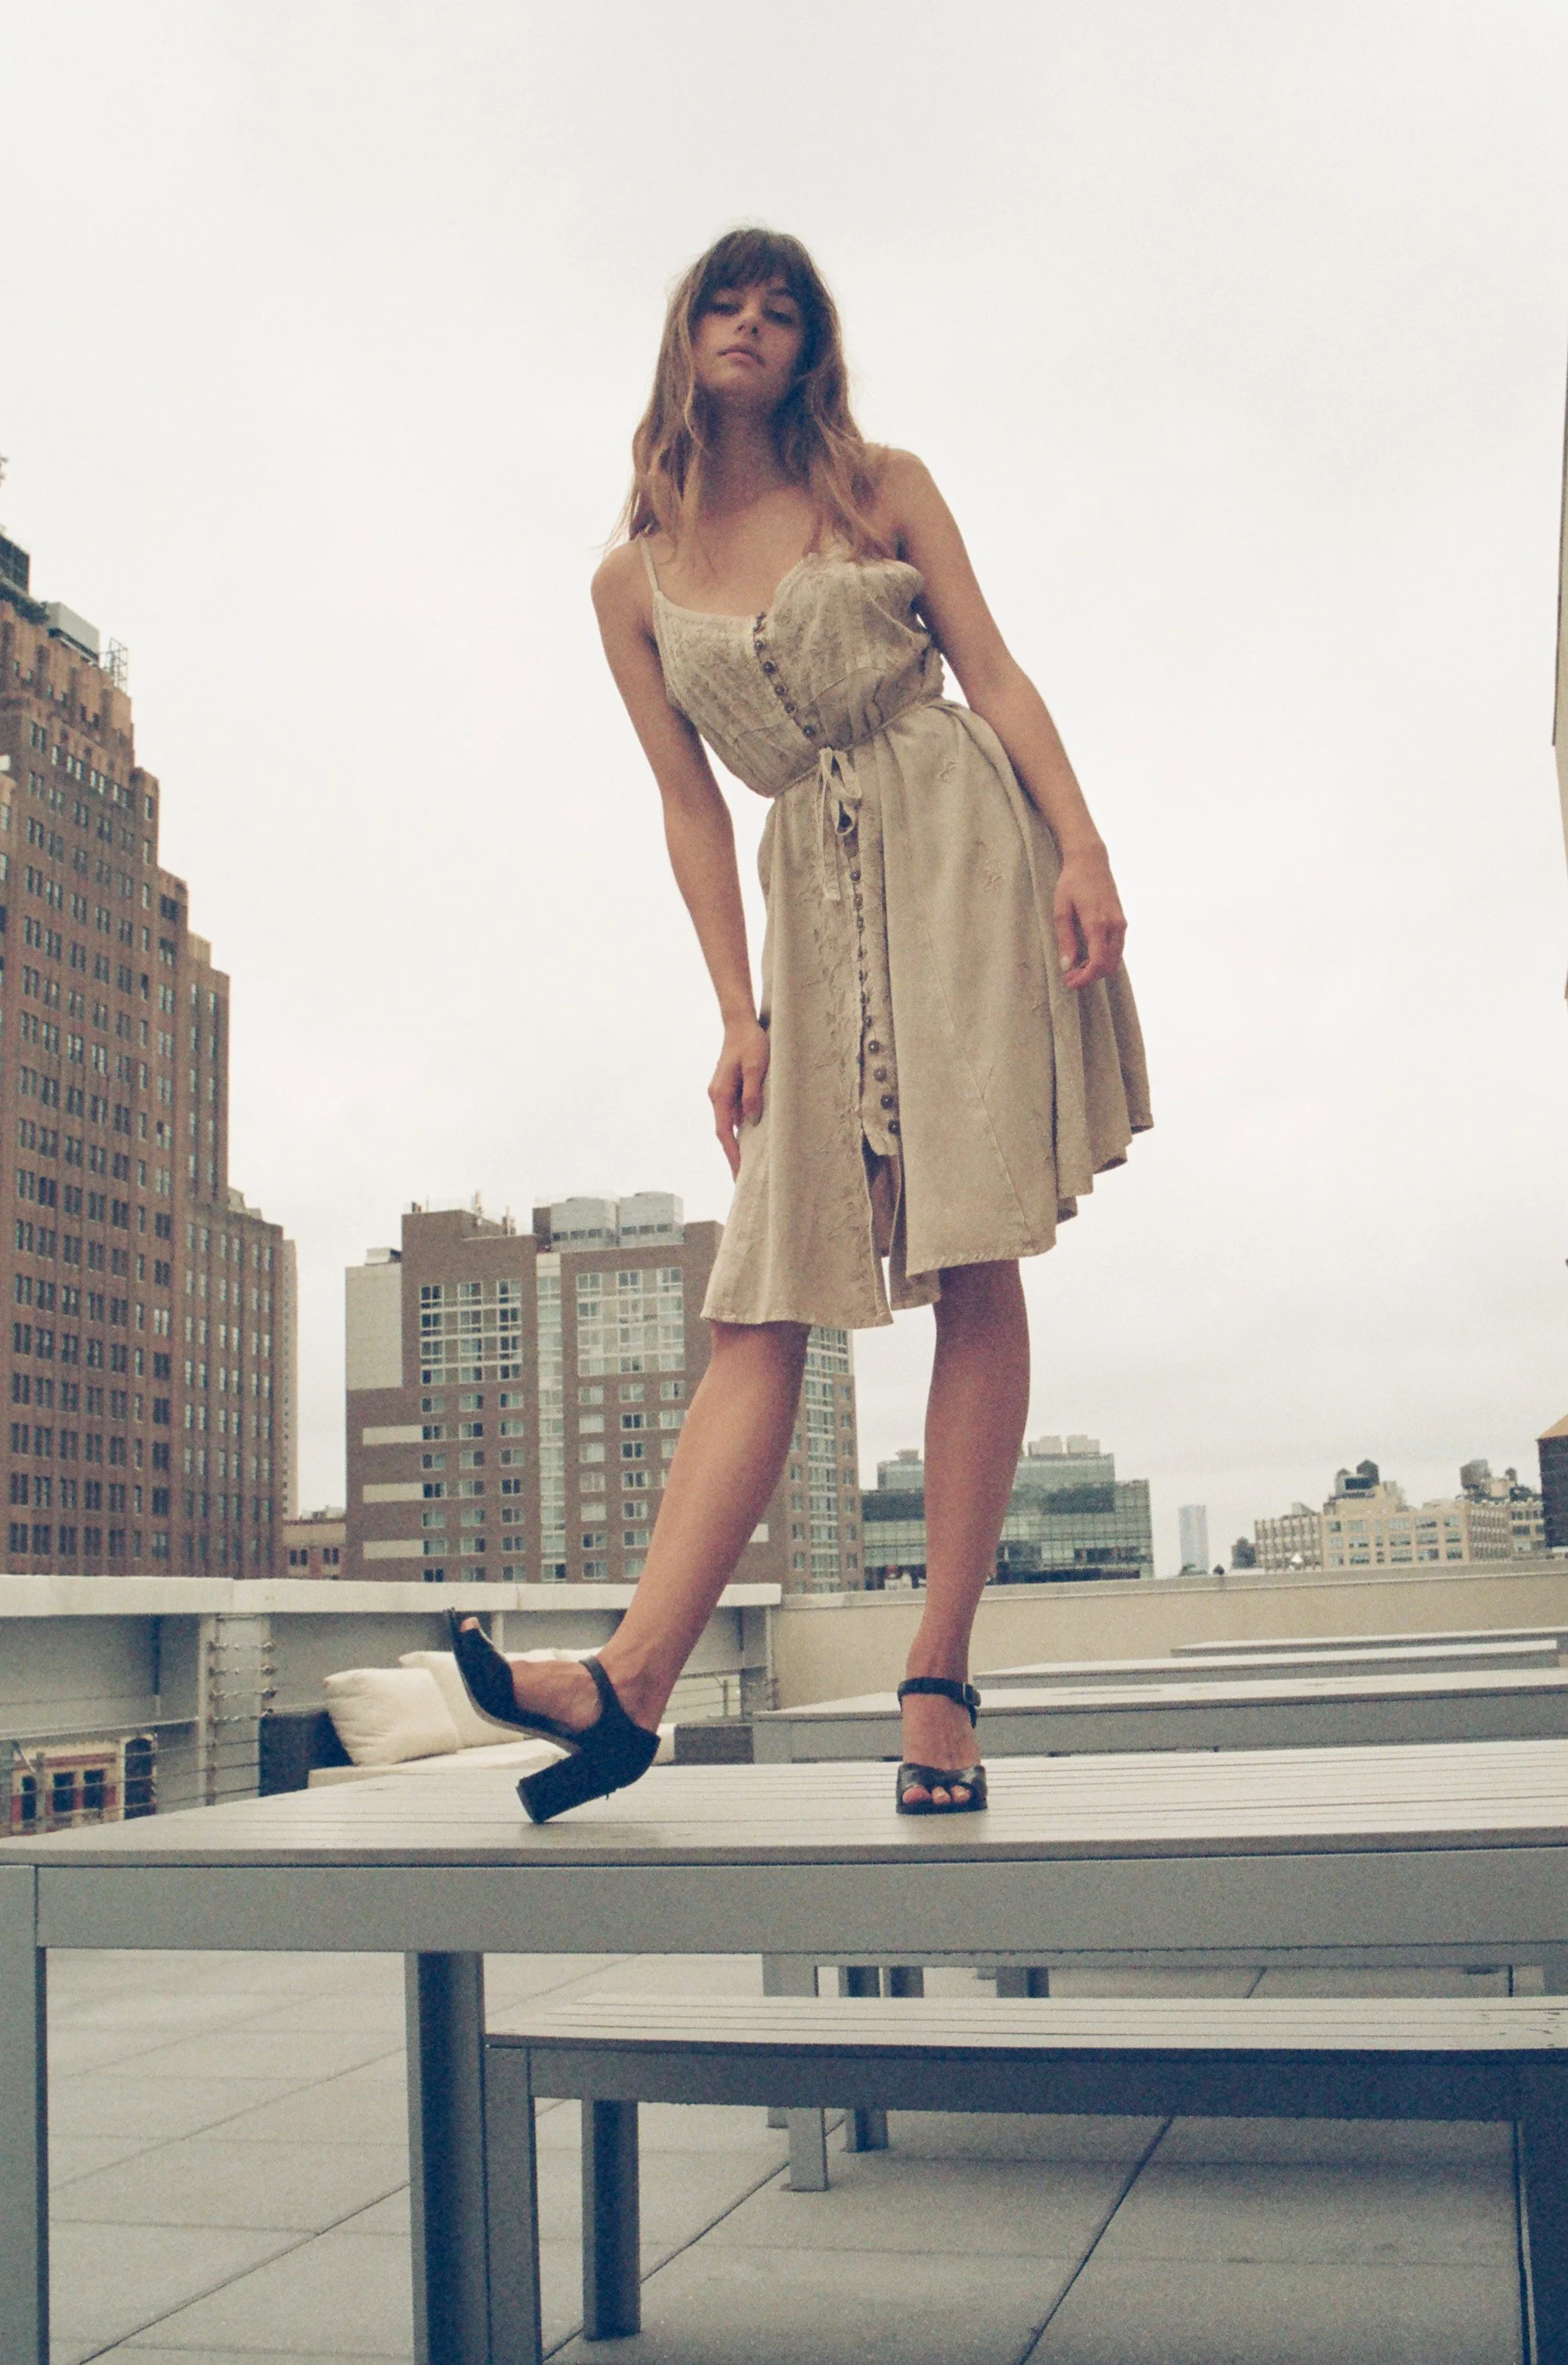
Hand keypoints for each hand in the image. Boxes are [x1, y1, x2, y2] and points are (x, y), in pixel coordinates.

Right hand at [709, 1017, 769, 1177]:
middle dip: (732, 1157)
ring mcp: (722, 1093)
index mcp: (721, 1094)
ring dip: (736, 1145)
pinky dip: (741, 1130)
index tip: (737, 1174)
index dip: (731, 1155)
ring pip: (729, 1125)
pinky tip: (752, 1140)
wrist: (740, 1023)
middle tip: (741, 1180)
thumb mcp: (756, 1066)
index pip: (724, 1133)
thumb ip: (753, 1093)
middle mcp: (718, 1096)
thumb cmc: (750, 1042)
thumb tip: (751, 1120)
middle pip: (724, 1133)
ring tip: (748, 1165)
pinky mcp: (730, 1089)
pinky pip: (734, 1114)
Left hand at [1053, 846, 1126, 989]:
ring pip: (1114, 959)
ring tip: (1076, 967)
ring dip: (1097, 969)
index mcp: (1097, 923)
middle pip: (1108, 966)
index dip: (1084, 978)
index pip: (1098, 963)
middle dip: (1090, 976)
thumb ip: (1065, 940)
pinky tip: (1087, 956)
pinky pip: (1116, 949)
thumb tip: (1067, 966)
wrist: (1091, 861)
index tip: (1070, 983)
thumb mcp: (1061, 911)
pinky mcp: (1121, 922)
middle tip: (1069, 976)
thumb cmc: (1072, 883)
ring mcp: (1121, 924)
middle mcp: (1114, 925)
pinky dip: (1103, 959)